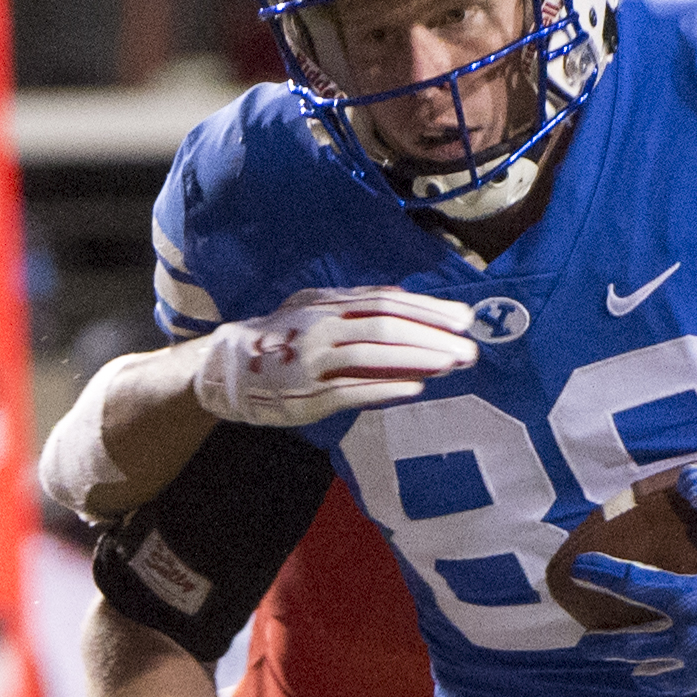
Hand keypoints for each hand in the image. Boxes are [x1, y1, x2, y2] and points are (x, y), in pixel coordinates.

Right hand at [193, 286, 479, 427]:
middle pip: (386, 325)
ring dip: (418, 359)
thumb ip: (356, 305)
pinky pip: (352, 389)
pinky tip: (416, 387)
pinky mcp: (307, 395)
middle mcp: (322, 326)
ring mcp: (314, 361)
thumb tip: (407, 301)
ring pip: (373, 355)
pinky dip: (385, 387)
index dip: (428, 309)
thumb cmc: (281, 337)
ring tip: (452, 364)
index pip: (388, 301)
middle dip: (431, 336)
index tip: (463, 319)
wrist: (227, 368)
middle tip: (468, 347)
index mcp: (328, 303)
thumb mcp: (314, 307)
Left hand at [568, 468, 696, 696]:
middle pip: (632, 648)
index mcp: (692, 602)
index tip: (578, 570)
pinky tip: (689, 682)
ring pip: (661, 679)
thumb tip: (691, 474)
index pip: (632, 585)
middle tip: (585, 646)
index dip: (601, 574)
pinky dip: (690, 685)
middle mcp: (690, 643)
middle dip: (603, 647)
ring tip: (636, 672)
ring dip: (644, 673)